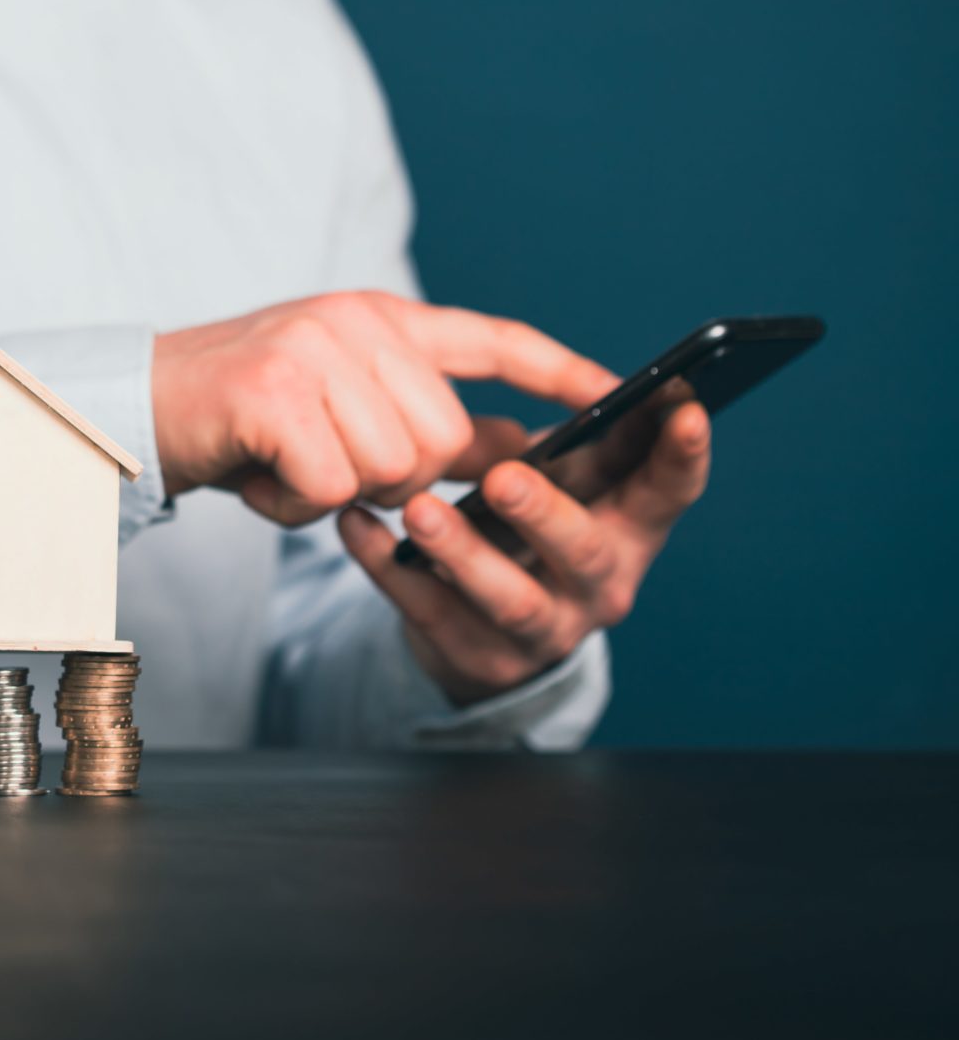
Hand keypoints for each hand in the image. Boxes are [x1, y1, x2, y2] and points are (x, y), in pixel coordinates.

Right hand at [151, 291, 614, 523]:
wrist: (134, 406)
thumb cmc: (238, 419)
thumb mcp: (337, 404)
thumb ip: (416, 417)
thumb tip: (509, 454)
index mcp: (378, 319)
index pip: (491, 339)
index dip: (557, 372)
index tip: (622, 392)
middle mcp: (354, 324)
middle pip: (440, 438)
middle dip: (393, 480)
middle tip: (324, 468)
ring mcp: (314, 353)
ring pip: (391, 468)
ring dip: (336, 494)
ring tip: (284, 468)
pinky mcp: (275, 395)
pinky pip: (332, 486)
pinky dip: (295, 505)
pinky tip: (260, 477)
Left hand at [336, 399, 712, 704]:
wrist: (481, 630)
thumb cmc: (528, 529)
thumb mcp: (563, 486)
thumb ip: (574, 445)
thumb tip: (587, 382)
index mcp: (630, 531)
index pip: (671, 493)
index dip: (682, 456)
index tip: (682, 408)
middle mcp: (601, 587)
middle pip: (584, 554)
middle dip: (546, 514)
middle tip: (503, 477)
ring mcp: (543, 632)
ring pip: (510, 599)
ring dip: (463, 552)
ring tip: (418, 510)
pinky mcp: (477, 658)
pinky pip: (429, 611)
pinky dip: (388, 569)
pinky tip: (355, 526)